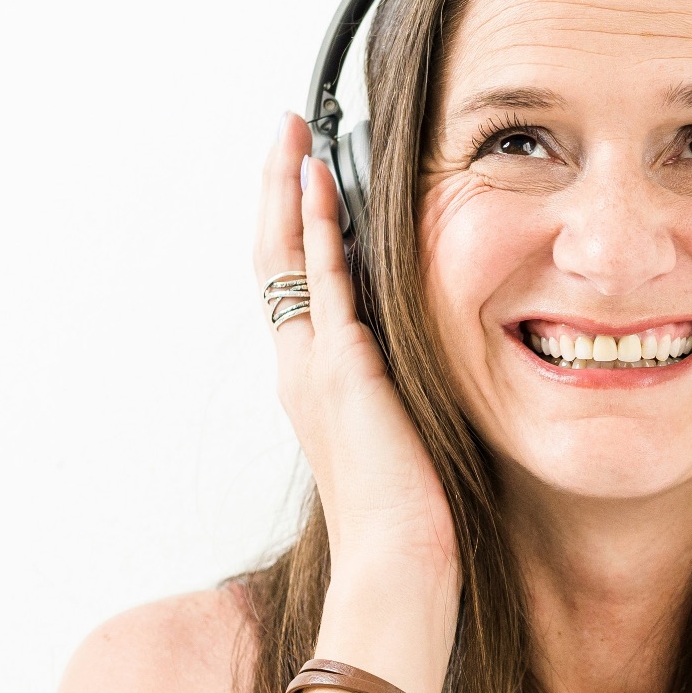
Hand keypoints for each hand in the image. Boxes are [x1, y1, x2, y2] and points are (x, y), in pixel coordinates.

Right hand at [254, 113, 458, 586]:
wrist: (397, 560)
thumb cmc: (406, 515)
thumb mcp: (401, 432)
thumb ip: (395, 388)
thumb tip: (419, 362)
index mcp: (313, 382)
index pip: (293, 284)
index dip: (291, 225)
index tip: (300, 173)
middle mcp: (299, 367)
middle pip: (272, 256)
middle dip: (276, 189)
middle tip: (284, 131)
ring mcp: (313, 366)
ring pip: (286, 257)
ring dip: (287, 190)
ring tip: (290, 135)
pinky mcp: (342, 369)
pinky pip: (324, 282)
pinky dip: (318, 228)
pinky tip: (320, 183)